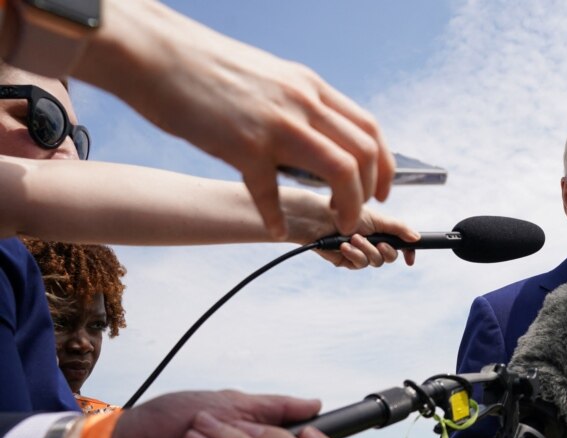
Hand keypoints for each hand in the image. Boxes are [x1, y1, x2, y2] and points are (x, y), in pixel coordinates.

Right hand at [76, 0, 394, 238]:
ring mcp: (276, 124)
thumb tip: (318, 136)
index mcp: (310, 87)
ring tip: (337, 224)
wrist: (155, 52)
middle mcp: (302, 103)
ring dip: (347, 207)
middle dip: (369, 193)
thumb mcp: (269, 79)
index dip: (383, 166)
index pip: (369, 129)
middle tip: (357, 214)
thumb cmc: (206, 68)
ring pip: (341, 171)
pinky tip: (277, 229)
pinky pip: (271, 193)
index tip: (380, 190)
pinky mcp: (243, 146)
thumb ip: (298, 105)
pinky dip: (278, 218)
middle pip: (364, 154)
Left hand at [314, 207, 418, 269]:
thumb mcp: (378, 219)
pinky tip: (344, 246)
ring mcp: (361, 253)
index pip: (400, 245)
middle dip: (385, 250)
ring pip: (376, 262)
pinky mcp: (348, 261)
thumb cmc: (346, 212)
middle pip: (390, 257)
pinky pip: (359, 264)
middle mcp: (373, 243)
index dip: (407, 252)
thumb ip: (398, 229)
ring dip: (367, 250)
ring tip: (354, 238)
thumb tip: (416, 238)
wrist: (320, 218)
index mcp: (382, 231)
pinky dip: (354, 254)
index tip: (410, 259)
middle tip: (378, 242)